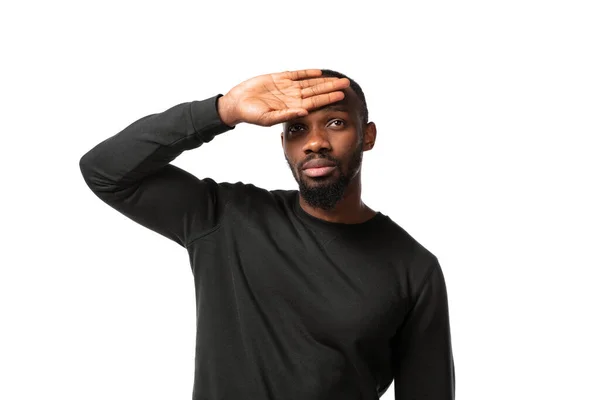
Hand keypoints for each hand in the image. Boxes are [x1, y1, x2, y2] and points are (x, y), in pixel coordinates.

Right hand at [217, 69, 349, 126]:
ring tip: (337, 78)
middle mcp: (292, 97)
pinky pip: (296, 74)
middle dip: (332, 87)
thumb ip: (286, 115)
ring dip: (323, 80)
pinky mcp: (278, 78)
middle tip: (347, 83)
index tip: (343, 95)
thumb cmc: (251, 114)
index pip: (315, 102)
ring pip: (309, 82)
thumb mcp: (269, 118)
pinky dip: (307, 73)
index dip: (329, 98)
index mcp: (292, 107)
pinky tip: (318, 72)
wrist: (237, 104)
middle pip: (316, 91)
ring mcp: (287, 87)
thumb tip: (305, 111)